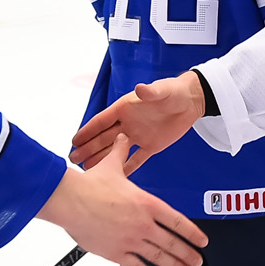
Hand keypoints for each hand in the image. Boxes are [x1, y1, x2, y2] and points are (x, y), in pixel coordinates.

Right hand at [38, 135, 205, 265]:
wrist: (70, 200)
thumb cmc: (90, 184)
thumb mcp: (112, 166)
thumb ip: (121, 152)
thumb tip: (123, 137)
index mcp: (147, 204)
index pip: (178, 221)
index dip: (192, 233)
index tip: (202, 241)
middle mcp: (143, 224)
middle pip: (172, 243)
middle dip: (188, 254)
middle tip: (197, 261)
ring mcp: (130, 240)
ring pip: (159, 257)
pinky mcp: (115, 252)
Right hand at [69, 72, 205, 172]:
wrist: (190, 101)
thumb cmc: (173, 91)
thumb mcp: (162, 90)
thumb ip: (150, 92)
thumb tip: (139, 88)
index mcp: (125, 108)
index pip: (102, 121)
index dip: (88, 130)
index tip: (74, 140)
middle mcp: (128, 123)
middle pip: (104, 138)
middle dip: (89, 148)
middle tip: (74, 159)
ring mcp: (138, 136)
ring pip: (116, 150)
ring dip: (102, 159)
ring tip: (87, 169)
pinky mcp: (151, 146)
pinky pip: (137, 159)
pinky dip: (127, 167)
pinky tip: (116, 177)